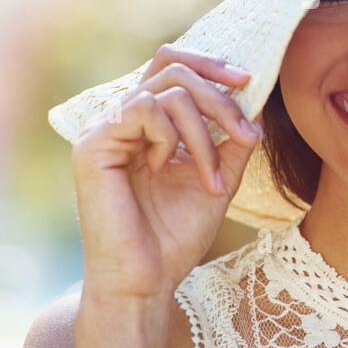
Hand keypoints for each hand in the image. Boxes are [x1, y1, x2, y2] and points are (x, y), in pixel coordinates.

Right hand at [70, 44, 263, 302]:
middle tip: (245, 133)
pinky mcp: (92, 144)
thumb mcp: (218, 181)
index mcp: (146, 124)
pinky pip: (142, 108)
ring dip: (203, 130)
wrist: (146, 282)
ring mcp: (103, 129)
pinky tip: (166, 168)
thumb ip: (232, 142)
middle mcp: (121, 120)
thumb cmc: (175, 238)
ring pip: (166, 89)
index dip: (209, 64)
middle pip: (172, 67)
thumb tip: (255, 102)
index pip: (171, 66)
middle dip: (218, 97)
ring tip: (211, 177)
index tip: (248, 82)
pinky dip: (169, 136)